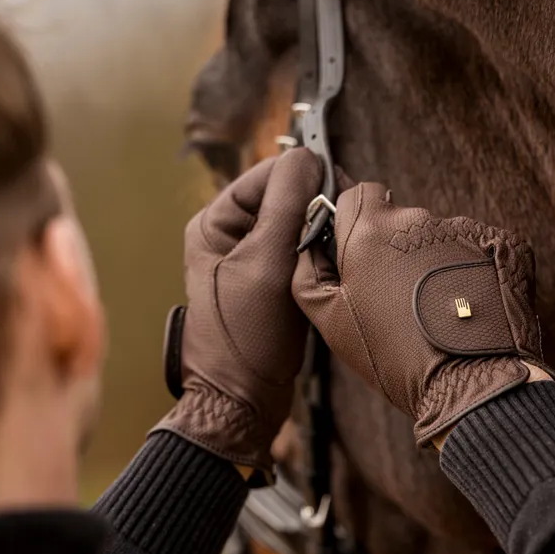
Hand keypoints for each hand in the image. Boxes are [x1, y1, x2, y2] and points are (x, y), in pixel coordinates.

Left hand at [153, 148, 321, 473]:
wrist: (244, 399)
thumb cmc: (246, 337)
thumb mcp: (266, 263)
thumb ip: (287, 204)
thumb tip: (307, 154)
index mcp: (214, 223)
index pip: (266, 173)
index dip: (303, 176)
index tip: (337, 186)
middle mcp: (230, 236)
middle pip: (284, 197)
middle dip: (314, 205)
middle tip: (340, 223)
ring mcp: (252, 259)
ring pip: (297, 224)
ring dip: (320, 230)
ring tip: (336, 246)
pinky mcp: (272, 281)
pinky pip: (302, 251)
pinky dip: (320, 253)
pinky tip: (333, 264)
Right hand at [293, 179, 554, 445]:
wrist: (470, 383)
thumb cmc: (393, 355)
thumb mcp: (329, 320)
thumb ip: (309, 269)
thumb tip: (310, 242)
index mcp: (369, 230)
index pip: (357, 194)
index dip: (354, 221)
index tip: (357, 253)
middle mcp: (417, 218)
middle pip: (398, 218)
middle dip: (393, 248)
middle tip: (395, 295)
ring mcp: (463, 228)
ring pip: (437, 235)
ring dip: (431, 261)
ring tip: (434, 308)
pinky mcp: (502, 242)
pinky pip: (476, 247)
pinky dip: (468, 269)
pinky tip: (464, 304)